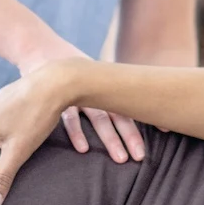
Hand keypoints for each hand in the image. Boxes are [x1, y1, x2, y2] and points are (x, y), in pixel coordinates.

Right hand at [15, 36, 144, 162]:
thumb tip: (134, 103)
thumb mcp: (90, 72)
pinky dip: (76, 133)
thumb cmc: (68, 65)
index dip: (147, 113)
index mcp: (104, 82)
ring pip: (97, 117)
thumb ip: (108, 88)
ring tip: (121, 159)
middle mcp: (94, 86)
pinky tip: (84, 150)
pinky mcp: (54, 95)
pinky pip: (67, 117)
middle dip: (131, 135)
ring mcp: (75, 91)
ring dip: (110, 138)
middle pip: (117, 113)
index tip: (166, 130)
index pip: (130, 100)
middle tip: (141, 156)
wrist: (37, 45)